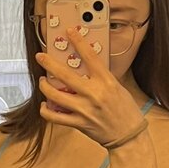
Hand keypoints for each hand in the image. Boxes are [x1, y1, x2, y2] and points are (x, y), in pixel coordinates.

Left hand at [34, 25, 145, 146]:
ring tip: (42, 81)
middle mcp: (94, 94)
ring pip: (55, 95)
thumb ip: (101, 78)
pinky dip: (46, 111)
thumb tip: (85, 68)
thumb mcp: (118, 88)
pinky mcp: (79, 123)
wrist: (128, 135)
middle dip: (49, 63)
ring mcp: (85, 110)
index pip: (90, 57)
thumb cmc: (125, 110)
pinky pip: (55, 117)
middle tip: (40, 56)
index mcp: (106, 82)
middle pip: (65, 75)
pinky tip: (44, 105)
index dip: (78, 42)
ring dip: (44, 86)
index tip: (69, 32)